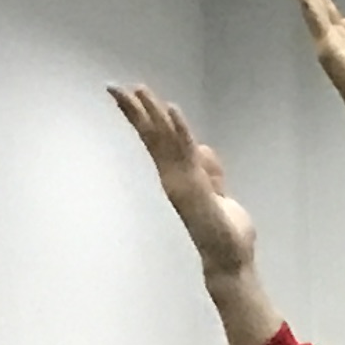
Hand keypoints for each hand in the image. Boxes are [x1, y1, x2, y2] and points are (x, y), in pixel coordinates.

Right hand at [107, 86, 258, 275]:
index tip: (130, 96)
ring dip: (152, 113)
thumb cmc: (225, 232)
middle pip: (152, 137)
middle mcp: (174, 177)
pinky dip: (179, 130)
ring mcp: (182, 182)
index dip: (144, 119)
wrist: (229, 258)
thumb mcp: (219, 195)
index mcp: (178, 177)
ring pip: (163, 140)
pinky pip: (186, 152)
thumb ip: (211, 174)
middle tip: (115, 86)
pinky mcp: (195, 188)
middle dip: (136, 111)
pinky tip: (171, 110)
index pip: (157, 143)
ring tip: (138, 89)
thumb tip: (203, 149)